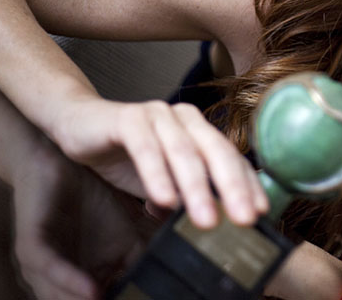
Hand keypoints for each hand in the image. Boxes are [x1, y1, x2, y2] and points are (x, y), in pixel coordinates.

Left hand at [10, 143, 151, 298]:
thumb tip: (170, 277)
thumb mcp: (129, 234)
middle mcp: (57, 275)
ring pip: (57, 297)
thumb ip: (140, 260)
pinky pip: (48, 268)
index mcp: (80, 277)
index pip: (99, 299)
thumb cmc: (96, 197)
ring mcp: (42, 262)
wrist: (65, 160)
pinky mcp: (30, 244)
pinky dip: (70, 281)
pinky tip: (93, 290)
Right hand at [52, 96, 267, 228]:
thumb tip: (214, 226)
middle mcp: (185, 119)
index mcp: (199, 131)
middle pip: (217, 152)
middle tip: (245, 220)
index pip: (231, 158)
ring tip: (207, 221)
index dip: (248, 185)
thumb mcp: (162, 181)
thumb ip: (186, 197)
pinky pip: (146, 148)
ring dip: (197, 189)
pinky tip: (164, 200)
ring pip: (184, 152)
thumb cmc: (126, 153)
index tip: (263, 213)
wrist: (79, 123)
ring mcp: (158, 115)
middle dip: (234, 188)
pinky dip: (157, 175)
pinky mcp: (128, 118)